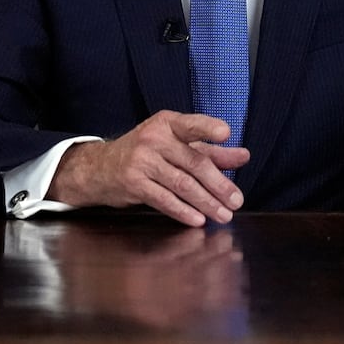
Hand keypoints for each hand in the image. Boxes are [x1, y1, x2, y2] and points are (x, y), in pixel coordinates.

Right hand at [46, 110, 248, 226]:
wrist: (100, 168)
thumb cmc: (146, 153)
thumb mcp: (176, 145)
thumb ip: (211, 151)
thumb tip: (244, 156)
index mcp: (167, 123)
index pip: (191, 125)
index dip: (208, 128)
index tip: (226, 133)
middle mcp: (154, 139)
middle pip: (194, 162)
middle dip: (219, 184)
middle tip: (237, 201)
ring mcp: (141, 161)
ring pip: (182, 184)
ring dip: (206, 202)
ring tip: (223, 215)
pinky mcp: (133, 183)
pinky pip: (163, 199)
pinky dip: (183, 211)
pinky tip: (198, 220)